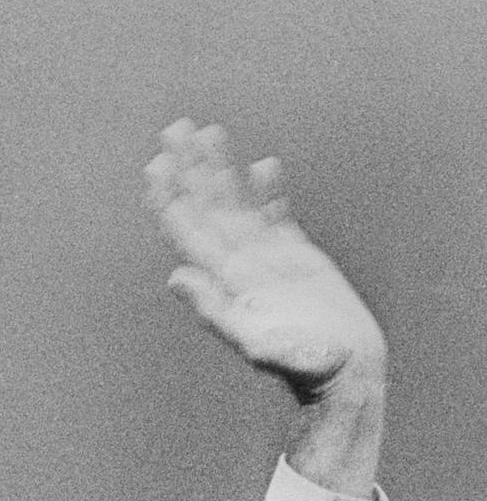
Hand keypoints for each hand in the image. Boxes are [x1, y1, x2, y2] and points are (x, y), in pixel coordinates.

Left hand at [144, 119, 385, 496]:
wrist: (342, 372)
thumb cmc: (300, 365)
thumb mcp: (253, 340)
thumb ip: (213, 309)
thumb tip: (174, 278)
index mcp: (223, 280)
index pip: (186, 229)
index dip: (170, 196)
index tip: (158, 163)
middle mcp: (237, 265)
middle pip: (205, 206)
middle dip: (188, 169)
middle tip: (174, 128)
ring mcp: (266, 259)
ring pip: (236, 204)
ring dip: (220, 170)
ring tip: (209, 132)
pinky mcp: (297, 258)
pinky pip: (276, 216)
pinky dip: (267, 192)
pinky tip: (261, 166)